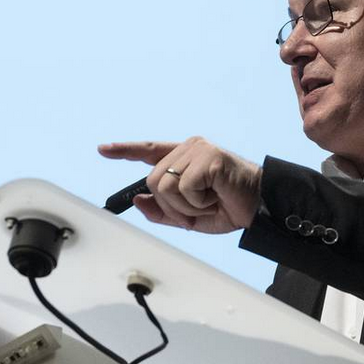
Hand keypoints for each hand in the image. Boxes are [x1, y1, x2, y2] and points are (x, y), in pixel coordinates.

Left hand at [98, 137, 261, 233]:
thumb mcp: (189, 216)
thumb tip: (138, 201)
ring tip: (207, 203)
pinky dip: (196, 202)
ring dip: (184, 206)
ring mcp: (199, 150)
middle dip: (169, 205)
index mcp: (186, 157)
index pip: (150, 150)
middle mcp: (190, 148)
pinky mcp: (208, 157)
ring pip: (165, 184)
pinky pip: (184, 187)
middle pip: (153, 179)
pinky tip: (215, 197)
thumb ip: (162, 211)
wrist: (260, 207)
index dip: (125, 150)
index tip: (103, 150)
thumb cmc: (230, 207)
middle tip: (193, 213)